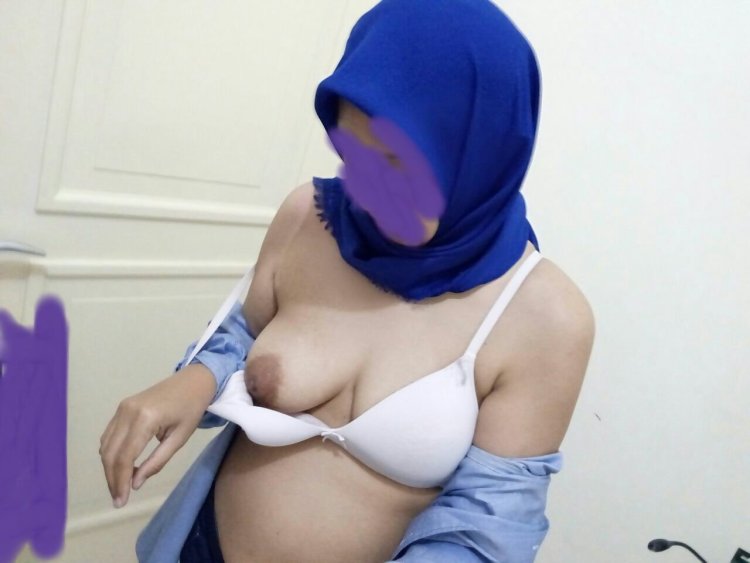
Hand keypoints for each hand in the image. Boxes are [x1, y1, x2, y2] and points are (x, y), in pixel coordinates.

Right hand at [98, 365, 214, 507]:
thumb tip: (135, 484)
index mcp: (145, 418)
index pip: (124, 457)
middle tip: (119, 500)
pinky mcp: (122, 407)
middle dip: (112, 479)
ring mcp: (122, 408)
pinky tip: (122, 467)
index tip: (121, 502)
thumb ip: (156, 462)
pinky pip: (109, 435)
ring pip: (106, 445)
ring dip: (110, 468)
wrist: (192, 381)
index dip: (120, 481)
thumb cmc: (191, 409)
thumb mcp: (179, 438)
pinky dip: (112, 453)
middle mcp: (127, 412)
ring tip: (120, 486)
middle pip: (110, 453)